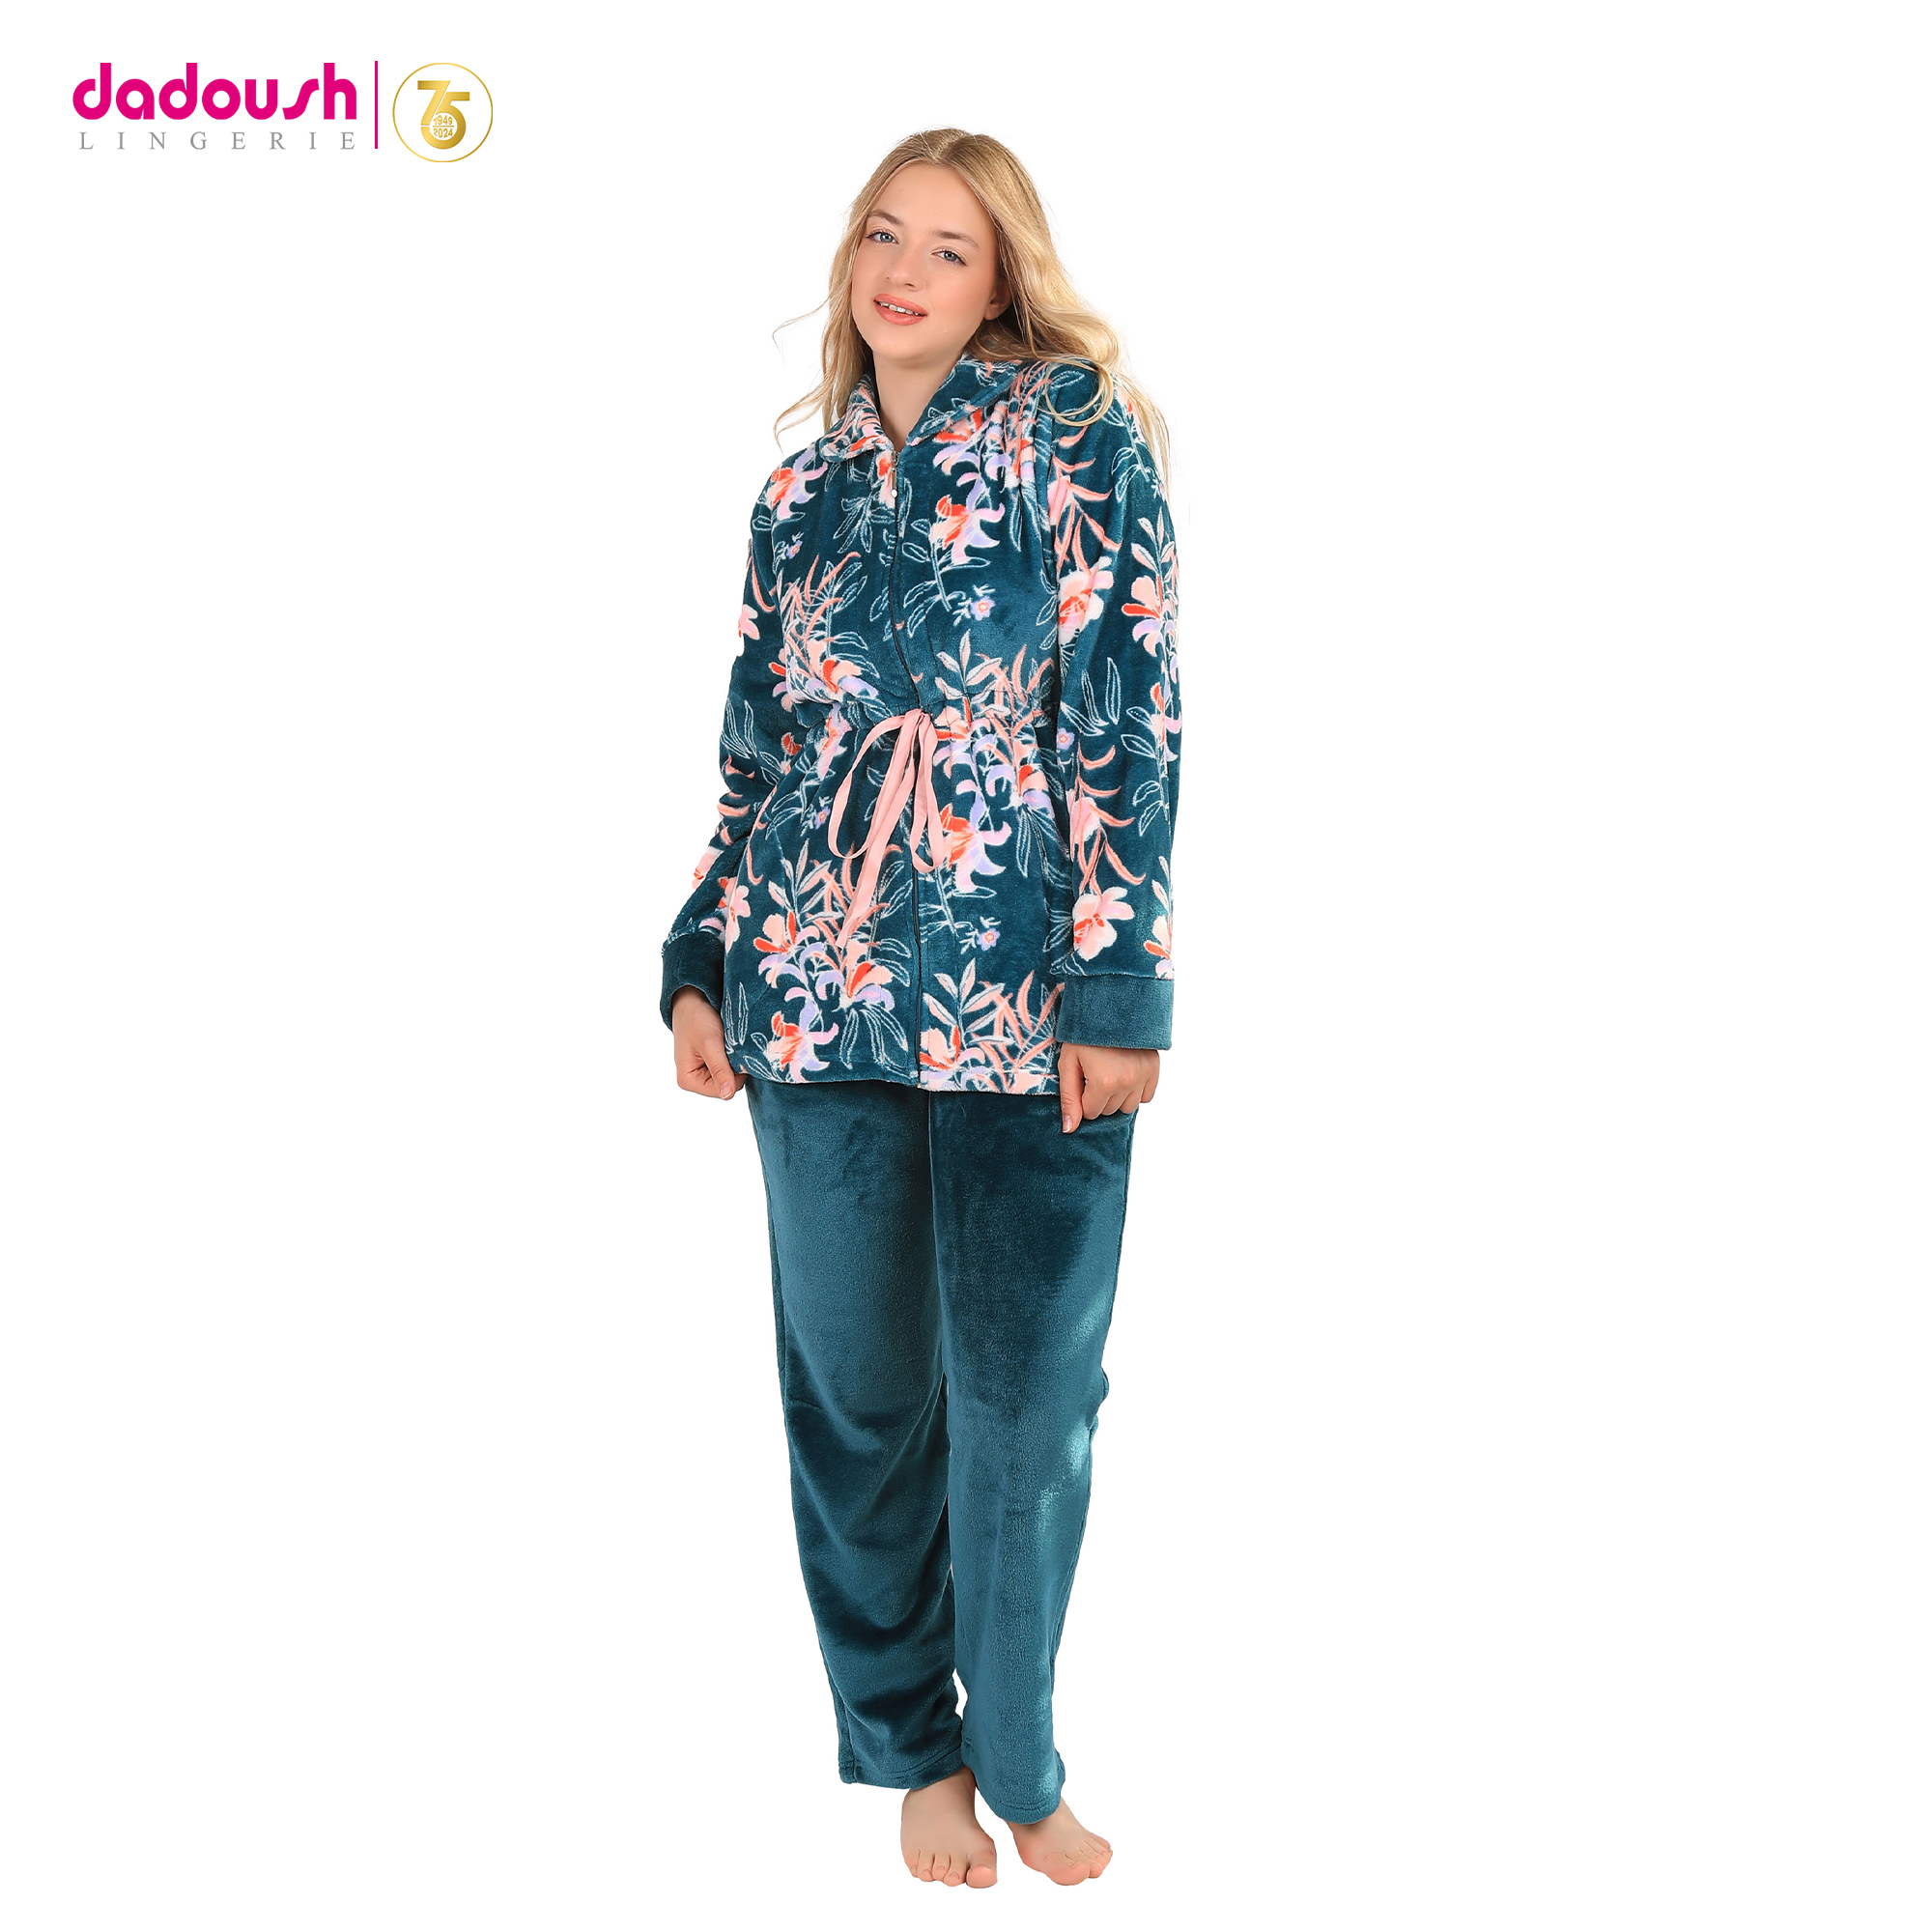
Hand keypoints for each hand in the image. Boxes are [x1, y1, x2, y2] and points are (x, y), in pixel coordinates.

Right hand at [672, 985, 742, 1099]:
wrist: (693, 998)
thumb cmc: (696, 1018)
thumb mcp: (709, 1044)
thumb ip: (719, 1069)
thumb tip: (728, 1095)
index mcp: (688, 1080)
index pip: (722, 1091)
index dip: (734, 1075)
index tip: (736, 1054)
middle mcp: (695, 1080)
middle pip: (727, 1085)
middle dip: (734, 1067)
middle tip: (732, 1047)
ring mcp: (704, 1072)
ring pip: (731, 1076)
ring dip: (735, 1061)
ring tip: (730, 1044)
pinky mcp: (712, 1063)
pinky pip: (730, 1067)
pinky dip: (734, 1057)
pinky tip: (730, 1045)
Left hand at [1057, 1041, 1159, 1132]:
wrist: (1109, 1004)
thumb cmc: (1083, 1034)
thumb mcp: (1068, 1063)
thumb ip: (1069, 1098)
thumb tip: (1069, 1129)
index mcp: (1104, 1083)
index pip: (1090, 1113)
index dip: (1082, 1096)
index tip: (1082, 1075)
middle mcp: (1127, 1083)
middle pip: (1109, 1110)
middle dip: (1098, 1097)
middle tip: (1095, 1070)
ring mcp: (1143, 1076)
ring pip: (1128, 1107)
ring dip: (1117, 1096)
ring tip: (1110, 1072)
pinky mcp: (1154, 1068)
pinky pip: (1146, 1096)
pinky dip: (1135, 1090)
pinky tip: (1125, 1073)